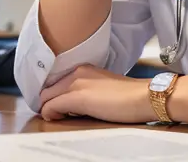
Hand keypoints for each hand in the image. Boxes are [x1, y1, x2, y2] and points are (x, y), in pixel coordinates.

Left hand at [39, 65, 153, 123]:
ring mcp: (76, 83)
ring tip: (65, 117)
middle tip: (60, 115)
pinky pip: (49, 108)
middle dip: (49, 103)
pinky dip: (51, 115)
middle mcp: (77, 72)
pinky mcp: (76, 97)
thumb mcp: (103, 87)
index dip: (54, 96)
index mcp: (84, 68)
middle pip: (47, 90)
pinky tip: (64, 119)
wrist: (143, 97)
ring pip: (45, 98)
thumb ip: (86, 90)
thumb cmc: (129, 96)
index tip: (60, 107)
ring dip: (50, 109)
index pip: (55, 82)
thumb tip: (71, 105)